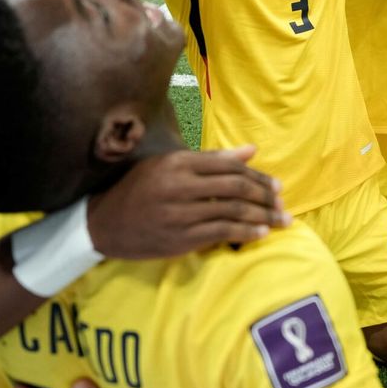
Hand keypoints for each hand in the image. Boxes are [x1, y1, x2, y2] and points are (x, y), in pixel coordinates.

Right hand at [86, 145, 289, 258]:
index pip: (230, 166)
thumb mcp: (170, 165)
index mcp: (179, 162)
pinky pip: (221, 233)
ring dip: (262, 217)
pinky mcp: (180, 238)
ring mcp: (180, 213)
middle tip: (282, 204)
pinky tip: (262, 233)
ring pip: (232, 211)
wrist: (104, 223)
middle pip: (236, 187)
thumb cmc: (140, 190)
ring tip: (282, 221)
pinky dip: (245, 233)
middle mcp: (180, 185)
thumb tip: (252, 150)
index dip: (258, 176)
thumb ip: (212, 159)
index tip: (276, 186)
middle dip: (265, 196)